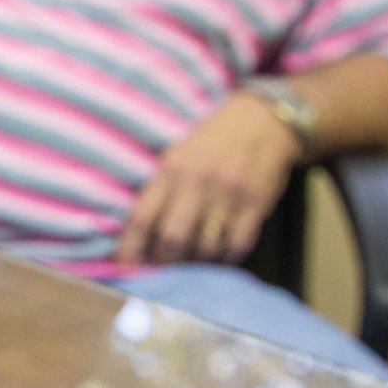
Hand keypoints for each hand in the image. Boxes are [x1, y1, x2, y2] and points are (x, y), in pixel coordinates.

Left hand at [115, 94, 301, 265]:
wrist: (262, 120)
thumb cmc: (212, 141)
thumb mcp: (177, 154)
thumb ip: (159, 190)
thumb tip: (140, 234)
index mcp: (172, 169)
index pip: (142, 217)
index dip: (131, 248)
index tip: (125, 265)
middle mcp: (198, 181)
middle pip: (173, 238)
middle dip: (165, 261)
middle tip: (164, 266)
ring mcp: (229, 193)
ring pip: (206, 247)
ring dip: (196, 262)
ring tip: (192, 260)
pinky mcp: (256, 203)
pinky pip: (238, 245)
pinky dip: (226, 259)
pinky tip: (219, 256)